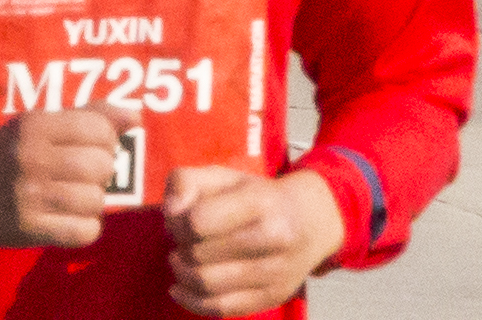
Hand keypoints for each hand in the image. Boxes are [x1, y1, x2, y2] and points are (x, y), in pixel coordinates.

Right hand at [0, 111, 132, 251]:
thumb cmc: (14, 153)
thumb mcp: (42, 124)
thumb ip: (90, 115)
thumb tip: (136, 117)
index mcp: (35, 124)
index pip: (98, 129)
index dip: (105, 140)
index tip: (90, 146)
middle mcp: (32, 157)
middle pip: (101, 166)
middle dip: (101, 171)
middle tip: (84, 174)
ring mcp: (31, 196)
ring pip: (96, 200)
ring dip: (93, 200)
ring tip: (75, 195)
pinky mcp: (31, 229)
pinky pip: (85, 231)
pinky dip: (86, 226)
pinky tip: (71, 217)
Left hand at [160, 166, 345, 315]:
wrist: (312, 221)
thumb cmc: (258, 196)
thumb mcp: (222, 175)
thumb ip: (186, 181)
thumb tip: (170, 214)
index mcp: (259, 201)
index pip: (198, 222)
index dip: (177, 224)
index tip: (178, 220)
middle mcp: (273, 238)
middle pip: (199, 255)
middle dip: (179, 248)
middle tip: (180, 241)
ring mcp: (276, 272)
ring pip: (208, 285)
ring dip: (183, 274)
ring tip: (181, 261)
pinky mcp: (273, 297)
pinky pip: (223, 309)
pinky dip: (192, 302)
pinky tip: (179, 289)